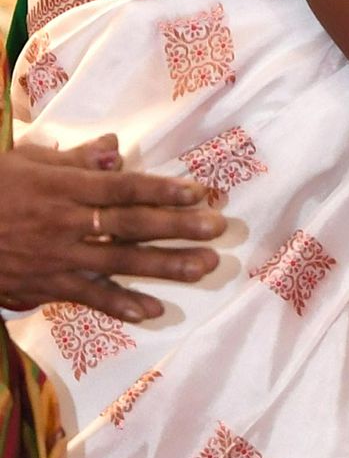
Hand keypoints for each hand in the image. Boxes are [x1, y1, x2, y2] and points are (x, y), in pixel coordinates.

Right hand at [0, 137, 226, 318]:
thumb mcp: (22, 164)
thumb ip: (71, 159)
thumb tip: (114, 146)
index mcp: (59, 187)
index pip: (119, 187)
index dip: (160, 189)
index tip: (197, 191)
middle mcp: (63, 221)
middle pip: (129, 224)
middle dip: (176, 226)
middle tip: (217, 228)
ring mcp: (56, 256)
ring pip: (119, 262)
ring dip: (164, 266)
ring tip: (203, 266)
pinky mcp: (46, 285)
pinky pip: (90, 296)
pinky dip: (121, 305)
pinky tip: (153, 310)